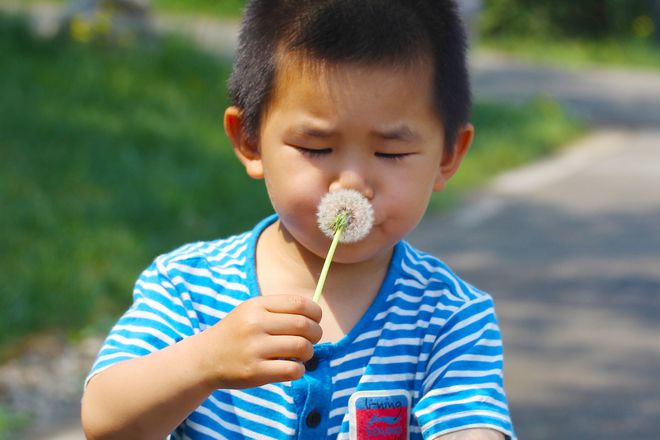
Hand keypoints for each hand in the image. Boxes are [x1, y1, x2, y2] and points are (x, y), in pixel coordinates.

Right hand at [197, 295, 322, 389]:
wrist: (205, 359)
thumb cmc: (236, 333)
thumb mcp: (251, 312)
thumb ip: (279, 310)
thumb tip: (315, 316)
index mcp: (257, 306)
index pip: (299, 303)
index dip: (315, 313)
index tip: (315, 320)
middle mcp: (255, 324)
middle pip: (303, 325)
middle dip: (316, 333)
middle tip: (312, 340)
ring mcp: (254, 349)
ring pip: (301, 347)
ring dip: (309, 352)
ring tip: (302, 355)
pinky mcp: (255, 372)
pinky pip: (292, 370)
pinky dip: (300, 370)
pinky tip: (293, 368)